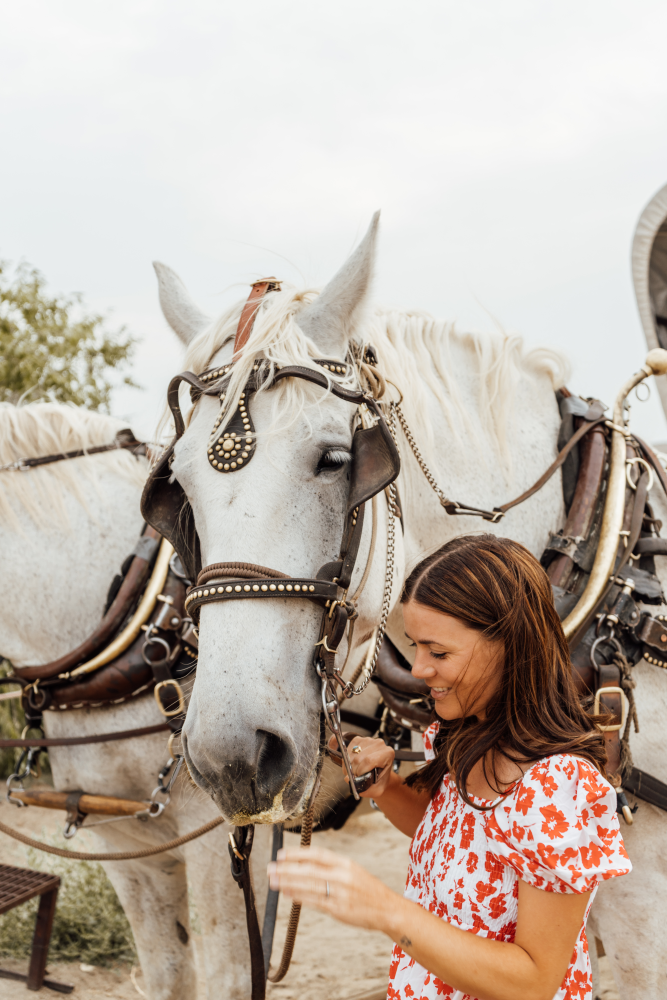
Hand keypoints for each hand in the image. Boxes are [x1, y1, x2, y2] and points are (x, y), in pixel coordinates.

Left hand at [267, 845, 396, 930]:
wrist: (388, 910)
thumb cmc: (368, 890)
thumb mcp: (353, 871)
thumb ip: (332, 867)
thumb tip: (306, 864)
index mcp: (345, 863)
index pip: (317, 855)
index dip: (298, 854)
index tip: (282, 854)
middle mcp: (342, 876)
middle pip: (309, 870)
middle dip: (287, 869)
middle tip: (270, 868)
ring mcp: (340, 893)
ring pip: (309, 886)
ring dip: (288, 883)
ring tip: (273, 881)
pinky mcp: (339, 909)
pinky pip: (315, 901)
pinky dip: (299, 897)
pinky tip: (288, 893)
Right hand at [328, 734, 394, 796]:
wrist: (379, 773)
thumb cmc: (379, 781)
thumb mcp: (376, 790)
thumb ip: (363, 788)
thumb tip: (348, 779)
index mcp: (388, 754)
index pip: (370, 760)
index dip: (361, 771)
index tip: (359, 778)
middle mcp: (379, 744)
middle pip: (359, 758)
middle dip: (354, 770)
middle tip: (355, 777)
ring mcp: (368, 740)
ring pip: (352, 754)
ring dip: (349, 766)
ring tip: (354, 772)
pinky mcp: (359, 739)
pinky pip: (348, 749)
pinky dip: (346, 760)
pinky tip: (352, 765)